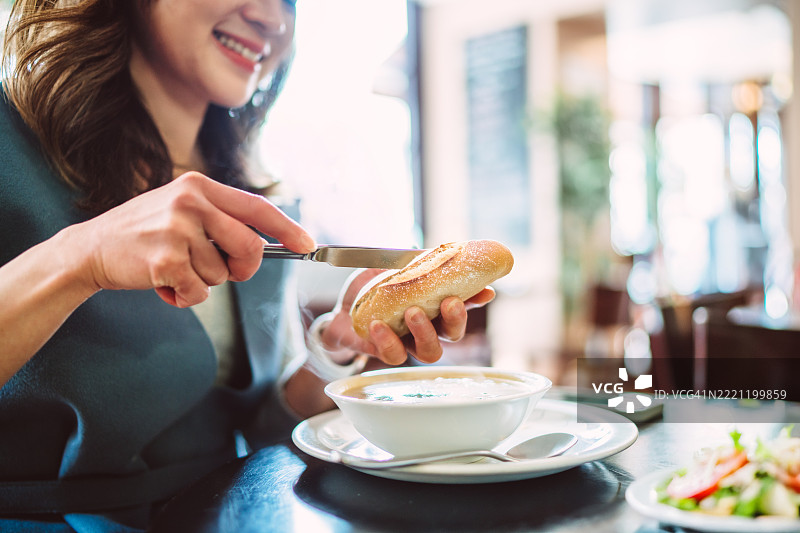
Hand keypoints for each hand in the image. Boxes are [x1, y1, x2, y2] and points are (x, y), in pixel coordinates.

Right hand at [67, 172, 314, 306]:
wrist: (91, 248)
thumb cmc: (144, 233)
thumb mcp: (182, 210)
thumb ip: (220, 219)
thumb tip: (266, 242)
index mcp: (200, 186)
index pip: (257, 208)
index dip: (287, 228)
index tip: (307, 244)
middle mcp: (191, 202)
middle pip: (250, 247)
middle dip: (242, 269)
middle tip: (222, 271)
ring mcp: (177, 229)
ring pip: (223, 274)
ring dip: (202, 281)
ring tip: (173, 267)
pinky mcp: (165, 259)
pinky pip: (200, 292)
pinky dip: (185, 296)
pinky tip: (162, 281)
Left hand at [319, 269, 495, 364]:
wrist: (343, 308)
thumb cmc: (374, 289)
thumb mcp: (394, 269)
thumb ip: (413, 261)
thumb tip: (426, 248)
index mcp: (435, 307)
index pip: (464, 305)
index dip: (477, 300)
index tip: (487, 291)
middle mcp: (428, 328)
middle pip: (453, 334)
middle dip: (456, 319)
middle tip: (449, 302)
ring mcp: (408, 343)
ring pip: (430, 351)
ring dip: (424, 332)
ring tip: (412, 312)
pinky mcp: (385, 352)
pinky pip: (394, 355)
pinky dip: (388, 341)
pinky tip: (378, 324)